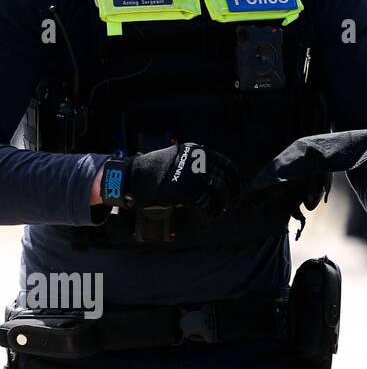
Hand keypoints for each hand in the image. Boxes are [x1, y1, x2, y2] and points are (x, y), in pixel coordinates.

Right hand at [107, 143, 240, 222]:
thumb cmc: (151, 172)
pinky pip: (208, 204)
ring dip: (222, 204)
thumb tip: (214, 183)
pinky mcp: (187, 190)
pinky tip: (208, 217)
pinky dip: (211, 212)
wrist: (130, 178)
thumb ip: (195, 167)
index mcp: (197, 150)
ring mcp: (194, 174)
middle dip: (232, 192)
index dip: (233, 178)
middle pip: (225, 177)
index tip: (235, 189)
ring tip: (219, 212)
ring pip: (219, 191)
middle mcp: (198, 159)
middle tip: (233, 203)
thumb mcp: (177, 160)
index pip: (225, 164)